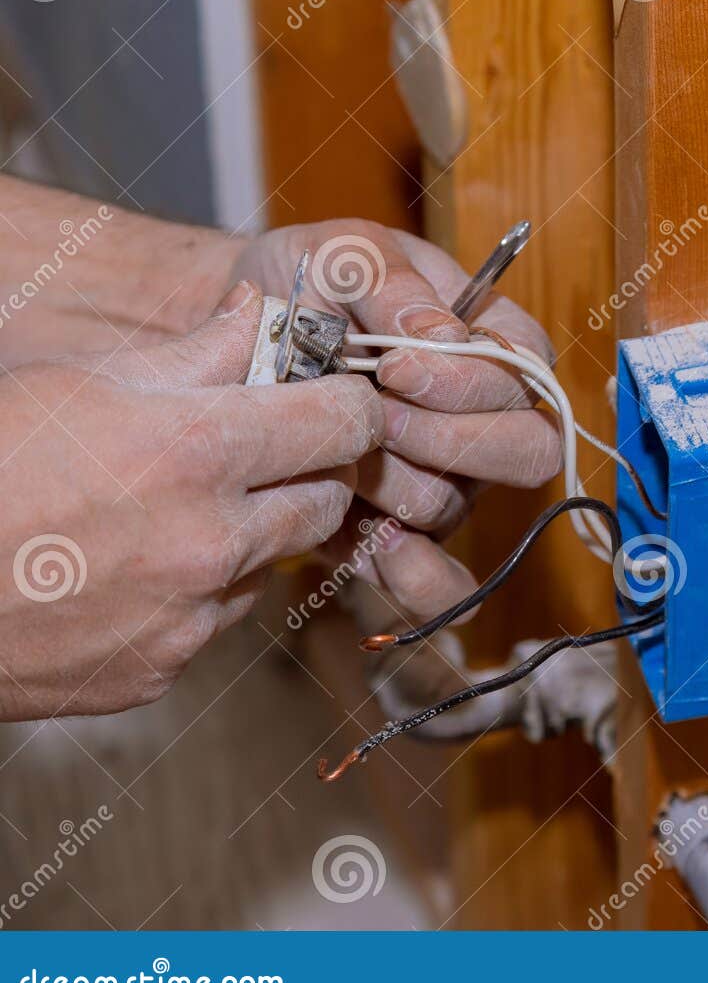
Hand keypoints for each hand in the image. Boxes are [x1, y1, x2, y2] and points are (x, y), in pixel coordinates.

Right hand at [0, 284, 382, 717]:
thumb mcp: (82, 379)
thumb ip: (198, 353)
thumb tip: (265, 314)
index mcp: (198, 451)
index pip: (346, 423)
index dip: (349, 405)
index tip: (333, 398)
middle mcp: (211, 541)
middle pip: (329, 499)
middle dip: (311, 471)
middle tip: (265, 450)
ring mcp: (190, 615)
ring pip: (274, 562)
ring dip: (253, 532)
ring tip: (172, 506)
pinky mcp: (162, 668)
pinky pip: (216, 619)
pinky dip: (198, 590)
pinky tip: (133, 565)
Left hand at [233, 220, 562, 629]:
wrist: (233, 340)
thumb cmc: (305, 283)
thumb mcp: (343, 253)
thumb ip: (390, 284)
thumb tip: (441, 336)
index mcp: (497, 345)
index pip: (524, 378)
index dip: (464, 382)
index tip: (393, 365)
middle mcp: (487, 421)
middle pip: (527, 454)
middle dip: (443, 439)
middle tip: (373, 415)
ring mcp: (448, 480)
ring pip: (453, 506)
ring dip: (390, 483)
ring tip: (334, 451)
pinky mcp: (398, 531)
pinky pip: (435, 581)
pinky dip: (409, 575)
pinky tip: (368, 544)